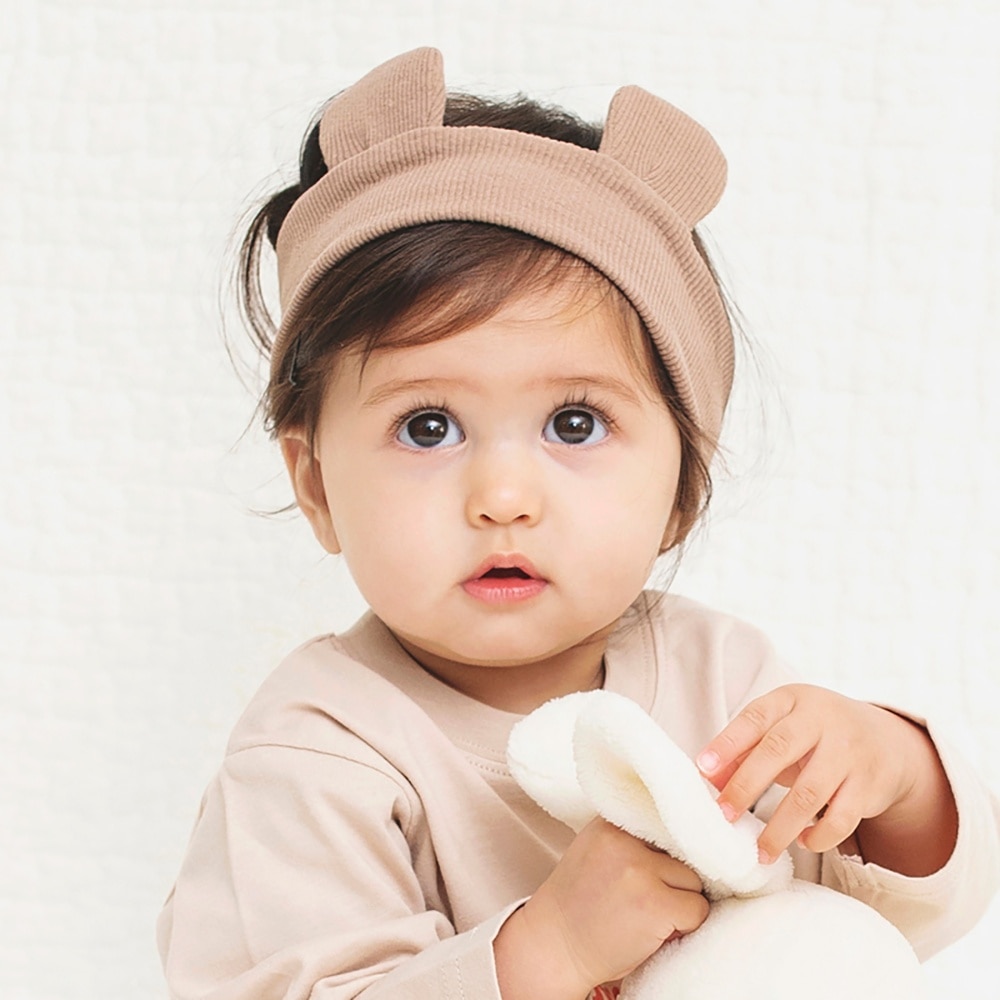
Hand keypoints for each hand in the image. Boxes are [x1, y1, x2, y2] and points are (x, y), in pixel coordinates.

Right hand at [494, 818, 708, 999]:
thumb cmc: (579, 905)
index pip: (661, 822)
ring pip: (693, 882)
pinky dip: (685, 925)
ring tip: (648, 914)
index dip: (664, 849)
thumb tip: (682, 835)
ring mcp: (640, 871)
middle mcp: (624, 842)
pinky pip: (697, 909)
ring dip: (681, 901)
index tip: (658, 866)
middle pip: (681, 854)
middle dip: (672, 880)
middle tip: (644, 899)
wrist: (554, 947)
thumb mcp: (596, 852)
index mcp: (608, 824)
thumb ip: (628, 838)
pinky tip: (656, 931)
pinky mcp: (656, 904)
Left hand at [695, 684, 935, 864]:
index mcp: (792, 700)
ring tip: (760, 851)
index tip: (703, 768)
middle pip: (778, 751)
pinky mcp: (869, 785)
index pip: (754, 717)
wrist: (886, 741)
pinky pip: (842, 818)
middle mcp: (821, 720)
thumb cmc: (815, 735)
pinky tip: (803, 843)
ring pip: (809, 793)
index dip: (727, 743)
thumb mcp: (781, 729)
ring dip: (780, 828)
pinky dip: (820, 836)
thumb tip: (707, 777)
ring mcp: (848, 751)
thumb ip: (744, 748)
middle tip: (724, 815)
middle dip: (746, 786)